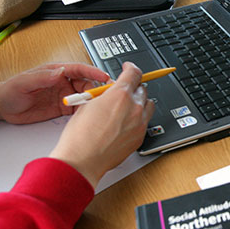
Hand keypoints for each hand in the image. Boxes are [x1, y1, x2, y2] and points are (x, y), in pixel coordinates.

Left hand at [0, 63, 109, 124]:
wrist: (3, 108)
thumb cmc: (11, 91)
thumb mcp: (24, 82)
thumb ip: (42, 77)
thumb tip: (60, 72)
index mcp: (55, 72)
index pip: (79, 69)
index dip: (92, 72)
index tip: (104, 76)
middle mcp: (63, 82)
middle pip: (85, 84)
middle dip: (95, 90)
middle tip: (100, 99)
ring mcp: (64, 96)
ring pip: (84, 97)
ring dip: (91, 102)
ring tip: (96, 109)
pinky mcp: (62, 109)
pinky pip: (78, 110)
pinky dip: (85, 113)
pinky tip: (87, 117)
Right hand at [48, 62, 155, 187]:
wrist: (82, 160)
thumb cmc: (80, 136)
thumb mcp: (86, 104)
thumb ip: (102, 94)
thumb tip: (108, 91)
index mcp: (120, 94)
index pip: (134, 72)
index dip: (131, 68)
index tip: (128, 68)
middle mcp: (134, 107)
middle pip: (142, 88)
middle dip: (133, 87)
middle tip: (122, 91)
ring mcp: (140, 123)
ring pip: (148, 105)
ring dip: (139, 102)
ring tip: (125, 107)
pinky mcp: (140, 137)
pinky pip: (145, 121)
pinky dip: (138, 118)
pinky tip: (125, 123)